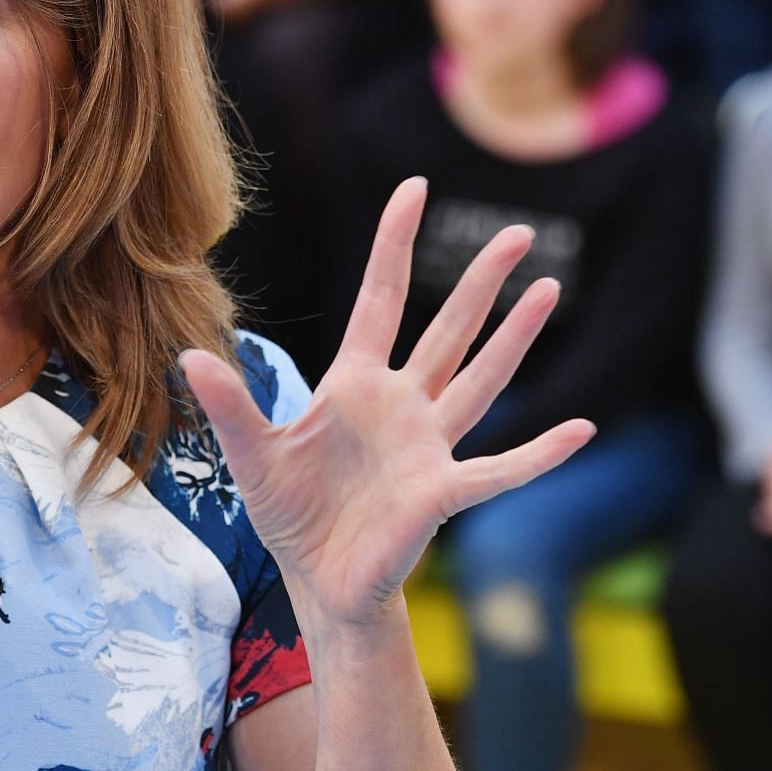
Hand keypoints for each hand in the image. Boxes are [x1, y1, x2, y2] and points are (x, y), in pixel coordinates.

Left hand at [181, 178, 593, 635]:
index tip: (415, 188)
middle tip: (518, 231)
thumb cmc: (290, 514)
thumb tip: (189, 356)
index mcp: (353, 384)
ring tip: (549, 287)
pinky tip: (582, 429)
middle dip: (481, 281)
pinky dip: (541, 452)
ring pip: (480, 379)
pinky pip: (500, 469)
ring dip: (515, 337)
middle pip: (448, 329)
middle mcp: (400, 405)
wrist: (318, 582)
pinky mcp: (441, 492)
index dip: (394, 244)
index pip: (380, 299)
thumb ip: (229, 405)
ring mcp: (427, 446)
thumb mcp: (250, 454)